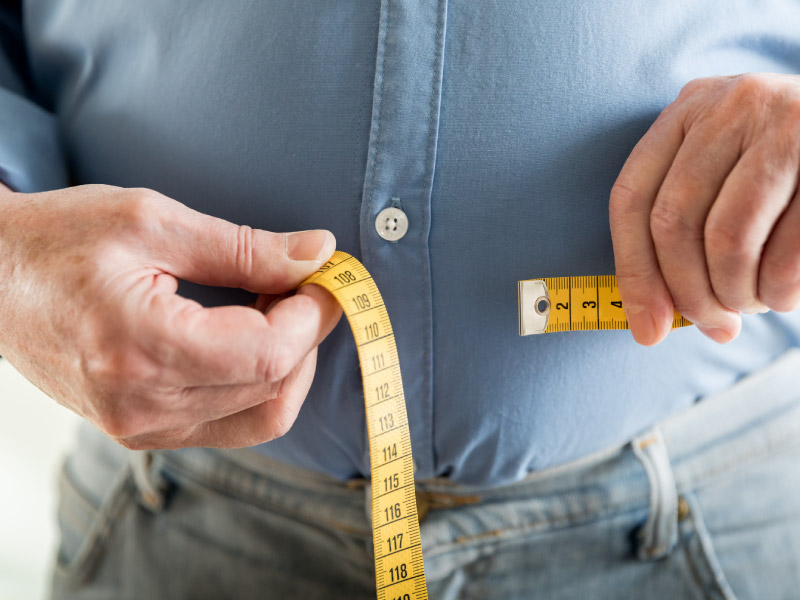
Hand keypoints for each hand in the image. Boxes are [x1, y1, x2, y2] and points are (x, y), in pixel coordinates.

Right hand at [0, 183, 341, 447]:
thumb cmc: (59, 240)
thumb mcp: (152, 221)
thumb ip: (243, 246)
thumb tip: (317, 252)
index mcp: (141, 348)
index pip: (268, 354)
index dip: (313, 316)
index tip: (324, 278)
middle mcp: (143, 406)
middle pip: (273, 388)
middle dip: (308, 335)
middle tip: (306, 284)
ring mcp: (142, 428)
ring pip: (261, 414)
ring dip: (289, 362)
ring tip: (279, 307)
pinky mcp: (144, 431)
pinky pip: (232, 423)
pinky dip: (260, 382)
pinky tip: (252, 336)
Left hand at [610, 73, 799, 344]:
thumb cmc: (785, 174)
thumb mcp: (725, 173)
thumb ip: (683, 227)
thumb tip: (650, 322)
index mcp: (689, 109)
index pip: (632, 198)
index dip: (633, 273)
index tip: (647, 329)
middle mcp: (732, 105)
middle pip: (673, 221)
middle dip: (688, 292)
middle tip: (713, 324)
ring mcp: (786, 124)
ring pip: (728, 238)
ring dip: (735, 293)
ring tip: (752, 303)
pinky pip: (787, 251)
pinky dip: (779, 290)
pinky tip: (783, 293)